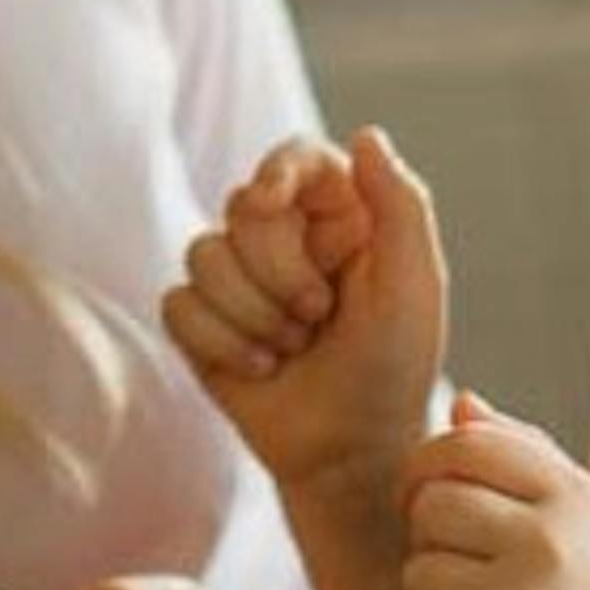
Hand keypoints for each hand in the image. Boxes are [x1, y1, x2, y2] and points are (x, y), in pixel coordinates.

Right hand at [163, 127, 446, 492]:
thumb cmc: (391, 369)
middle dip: (276, 271)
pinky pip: (177, 303)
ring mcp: (237, 278)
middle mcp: (285, 237)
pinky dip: (219, 342)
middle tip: (318, 316)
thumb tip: (368, 135)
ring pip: (201, 254)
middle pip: (241, 208)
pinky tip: (259, 369)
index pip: (296, 157)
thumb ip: (401, 206)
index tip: (269, 201)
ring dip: (252, 314)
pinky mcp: (201, 322)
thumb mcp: (412, 287)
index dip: (275, 172)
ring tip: (292, 348)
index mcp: (340, 216)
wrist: (350, 453)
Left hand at [398, 392, 589, 589]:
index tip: (423, 497)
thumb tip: (460, 406)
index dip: (425, 466)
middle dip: (431, 540)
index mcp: (575, 496)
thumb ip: (529, 457)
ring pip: (417, 577)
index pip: (465, 444)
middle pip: (429, 507)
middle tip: (469, 575)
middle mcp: (550, 542)